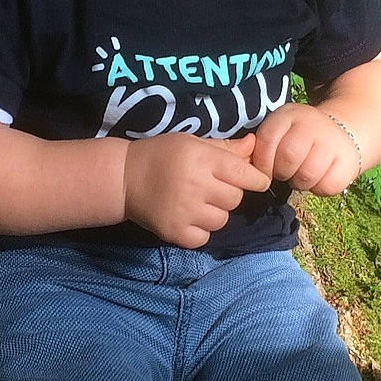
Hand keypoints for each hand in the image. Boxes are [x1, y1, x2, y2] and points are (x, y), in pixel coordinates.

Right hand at [121, 134, 271, 247]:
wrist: (123, 178)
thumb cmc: (161, 155)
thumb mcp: (192, 143)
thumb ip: (225, 147)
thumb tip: (254, 145)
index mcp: (202, 159)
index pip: (243, 174)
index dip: (256, 179)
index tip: (257, 181)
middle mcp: (196, 186)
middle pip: (235, 199)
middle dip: (229, 194)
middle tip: (212, 187)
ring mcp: (185, 211)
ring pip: (222, 220)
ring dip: (215, 212)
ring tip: (198, 202)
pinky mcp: (175, 232)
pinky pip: (204, 237)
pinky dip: (200, 230)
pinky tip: (188, 217)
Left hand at [248, 103, 359, 194]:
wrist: (344, 130)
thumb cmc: (301, 138)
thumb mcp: (281, 131)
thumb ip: (262, 146)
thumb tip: (247, 169)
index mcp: (289, 115)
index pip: (267, 140)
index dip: (261, 162)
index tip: (265, 171)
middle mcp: (311, 124)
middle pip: (288, 157)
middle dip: (282, 172)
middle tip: (286, 172)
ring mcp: (332, 141)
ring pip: (307, 174)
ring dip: (300, 183)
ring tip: (302, 175)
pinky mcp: (347, 161)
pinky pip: (326, 186)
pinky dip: (319, 189)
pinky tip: (319, 179)